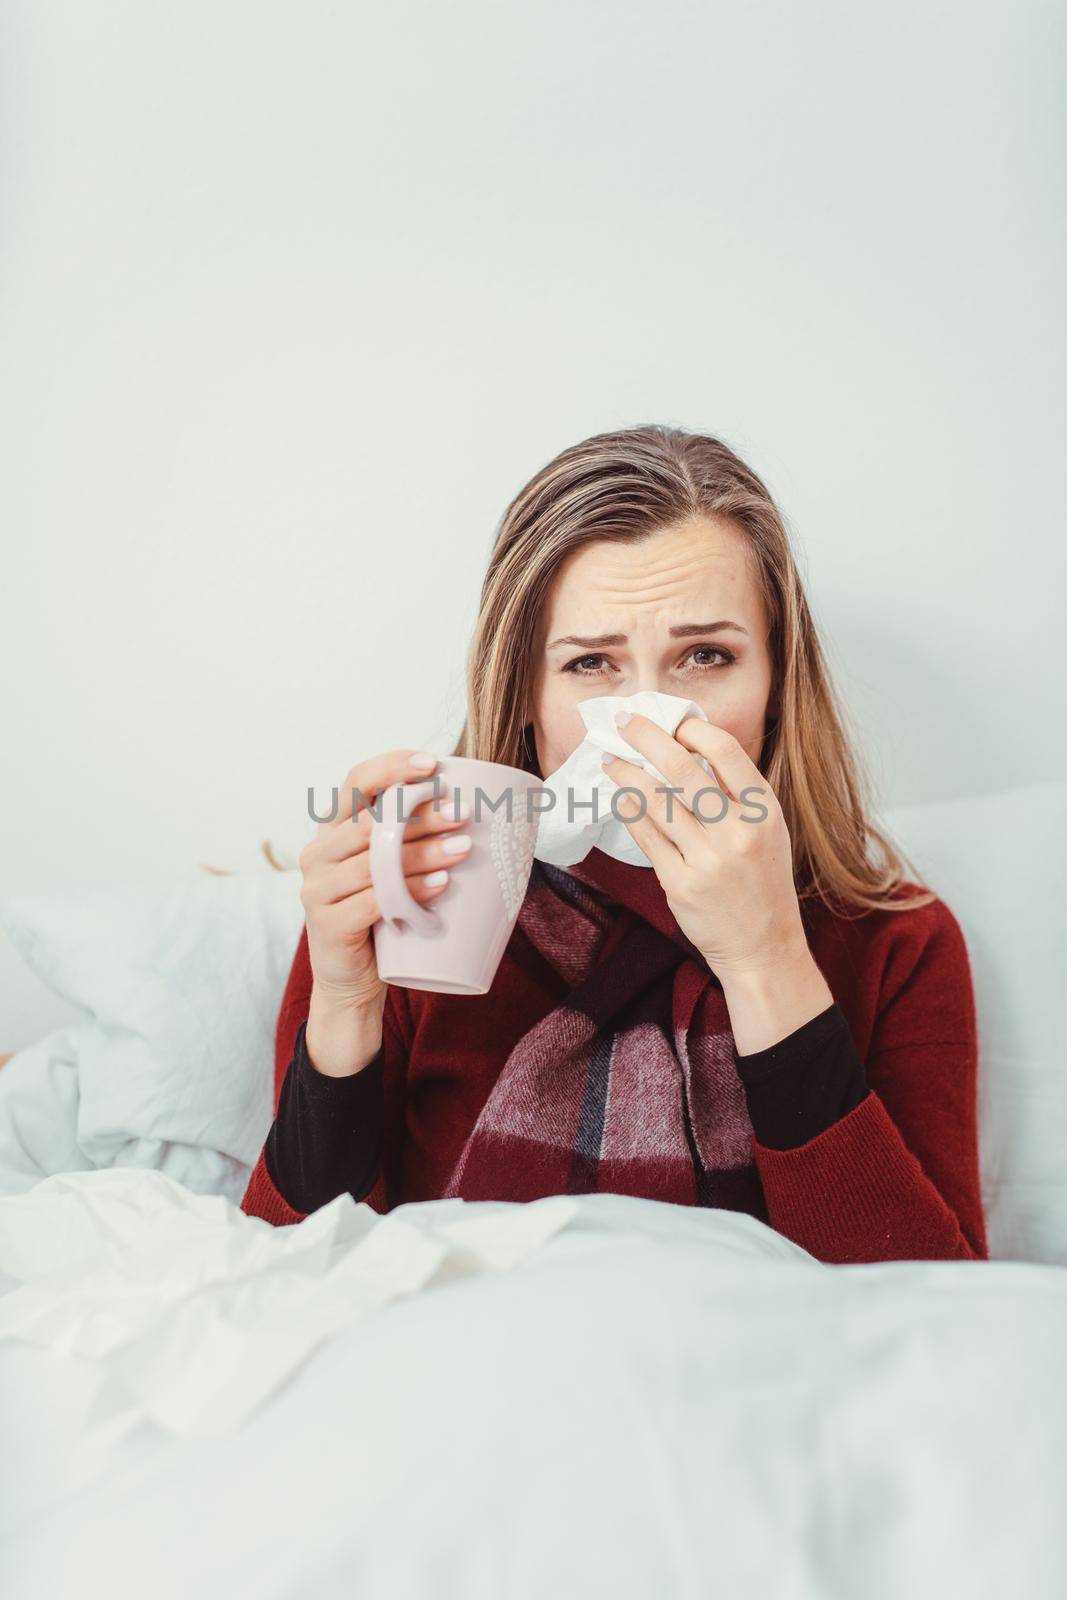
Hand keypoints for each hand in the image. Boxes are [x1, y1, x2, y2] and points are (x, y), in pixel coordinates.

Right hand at [299, 747, 472, 1022]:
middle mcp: (318, 853)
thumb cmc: (381, 914)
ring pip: (375, 862)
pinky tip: (441, 884)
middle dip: (421, 815)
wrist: (353, 980)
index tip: (434, 765)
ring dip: (424, 852)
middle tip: (463, 813)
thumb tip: (470, 807)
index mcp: (332, 830)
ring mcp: (317, 889)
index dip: (392, 767)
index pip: (356, 782)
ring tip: (463, 848)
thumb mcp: (390, 870)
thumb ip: (407, 839)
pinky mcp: (326, 924)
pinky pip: (372, 900)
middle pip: (372, 823)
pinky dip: (411, 891)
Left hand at [600, 712, 809, 980]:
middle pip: (683, 768)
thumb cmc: (762, 883)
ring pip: (656, 800)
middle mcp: (737, 832)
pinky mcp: (679, 883)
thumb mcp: (768, 831)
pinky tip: (620, 797)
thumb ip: (737, 794)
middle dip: (646, 737)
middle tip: (624, 721)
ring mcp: (707, 860)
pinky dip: (629, 810)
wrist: (763, 947)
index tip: (671, 722)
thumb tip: (689, 748)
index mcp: (764, 812)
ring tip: (611, 760)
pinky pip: (646, 836)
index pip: (725, 752)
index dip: (692, 729)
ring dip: (627, 773)